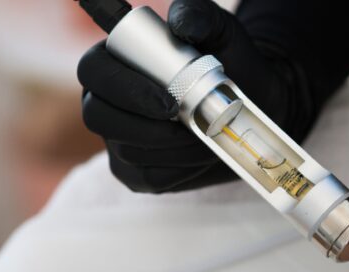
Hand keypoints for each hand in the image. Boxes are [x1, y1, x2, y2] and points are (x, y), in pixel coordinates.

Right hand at [77, 0, 294, 192]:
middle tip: (189, 127)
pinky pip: (149, 178)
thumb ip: (199, 16)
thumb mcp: (220, 31)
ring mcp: (118, 140)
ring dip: (173, 149)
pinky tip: (201, 155)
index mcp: (114, 62)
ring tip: (207, 137)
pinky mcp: (137, 173)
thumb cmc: (231, 61)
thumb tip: (179, 23)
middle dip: (145, 127)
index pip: (94, 72)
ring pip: (128, 152)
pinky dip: (180, 170)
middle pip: (98, 117)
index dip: (125, 90)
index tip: (169, 102)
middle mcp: (107, 101)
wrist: (253, 102)